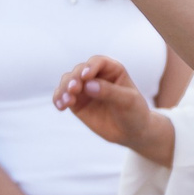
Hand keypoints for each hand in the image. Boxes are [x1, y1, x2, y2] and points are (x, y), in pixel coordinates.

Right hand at [55, 56, 172, 163]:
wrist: (132, 132)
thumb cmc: (135, 112)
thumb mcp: (128, 101)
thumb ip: (109, 92)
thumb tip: (88, 85)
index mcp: (112, 69)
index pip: (98, 62)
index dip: (90, 66)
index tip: (86, 76)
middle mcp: (96, 76)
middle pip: (79, 70)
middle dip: (74, 79)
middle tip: (74, 90)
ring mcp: (85, 89)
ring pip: (68, 81)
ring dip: (64, 89)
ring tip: (67, 101)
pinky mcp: (76, 102)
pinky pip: (62, 96)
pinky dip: (58, 99)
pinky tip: (60, 106)